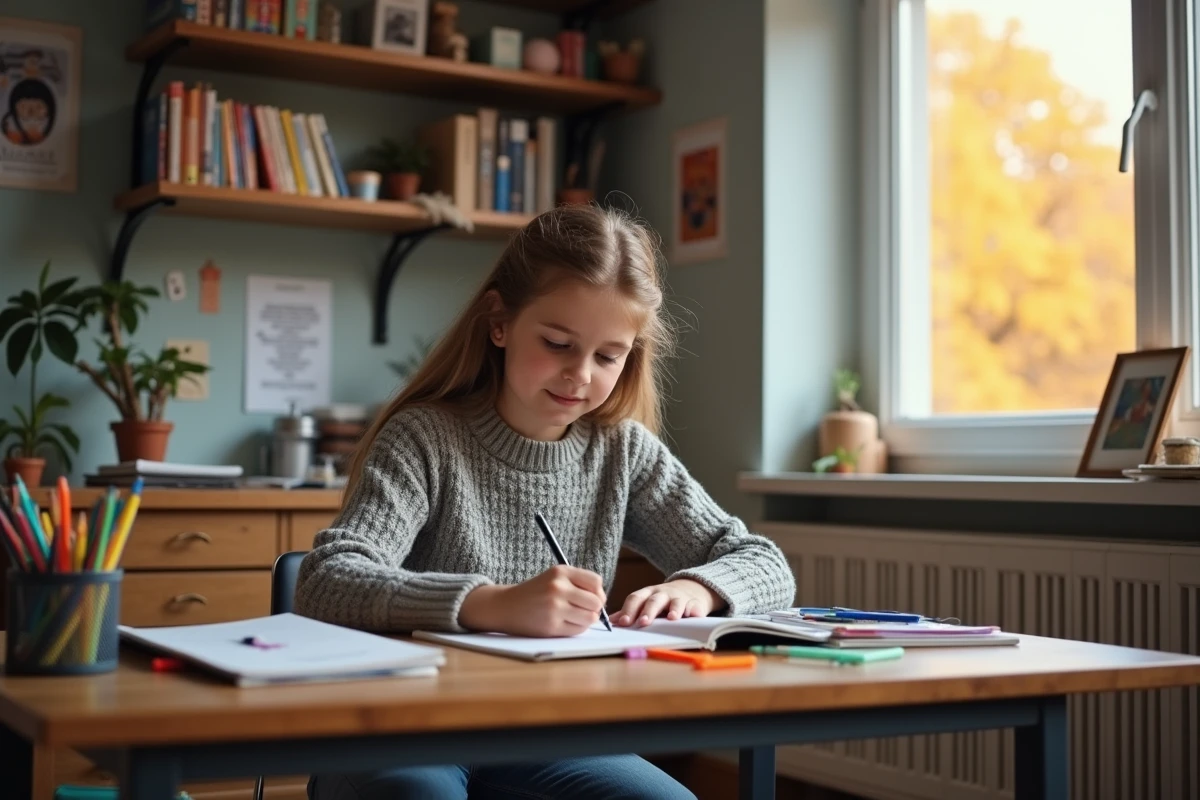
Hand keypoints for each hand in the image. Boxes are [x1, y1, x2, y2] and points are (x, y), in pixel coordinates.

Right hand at [458, 565, 606, 636]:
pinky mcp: (551, 626)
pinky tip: (565, 624)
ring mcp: (554, 607)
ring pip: (590, 617)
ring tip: (575, 617)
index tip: (590, 597)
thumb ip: (578, 583)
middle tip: (584, 610)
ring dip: (587, 620)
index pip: (596, 582)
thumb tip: (602, 601)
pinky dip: (577, 629)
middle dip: (594, 608)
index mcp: (560, 572)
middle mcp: (558, 588)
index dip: (598, 592)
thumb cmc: (536, 592)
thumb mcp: (554, 578)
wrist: (507, 606)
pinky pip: (578, 630)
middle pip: (596, 601)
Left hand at [613, 579, 721, 626]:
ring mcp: (680, 597)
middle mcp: (663, 594)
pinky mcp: (696, 602)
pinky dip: (694, 611)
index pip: (636, 598)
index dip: (629, 610)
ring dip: (674, 609)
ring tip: (671, 618)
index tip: (623, 623)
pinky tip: (694, 616)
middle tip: (643, 622)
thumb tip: (610, 622)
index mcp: (648, 594)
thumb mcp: (646, 601)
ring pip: (676, 602)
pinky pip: (695, 606)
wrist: (692, 587)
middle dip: (648, 611)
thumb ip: (630, 611)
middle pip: (654, 600)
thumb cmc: (663, 599)